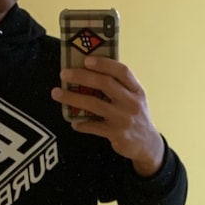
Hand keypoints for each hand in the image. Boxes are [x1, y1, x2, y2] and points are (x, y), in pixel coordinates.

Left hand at [52, 56, 164, 174]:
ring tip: (57, 93)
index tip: (86, 59)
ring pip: (94, 104)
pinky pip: (93, 127)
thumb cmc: (135, 116)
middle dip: (82, 76)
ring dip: (73, 97)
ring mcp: (124, 119)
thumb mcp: (135, 98)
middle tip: (64, 74)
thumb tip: (89, 72)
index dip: (104, 63)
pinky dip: (81, 123)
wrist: (147, 144)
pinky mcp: (117, 135)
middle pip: (105, 83)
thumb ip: (119, 87)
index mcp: (137, 90)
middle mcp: (132, 102)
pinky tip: (73, 121)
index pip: (122, 71)